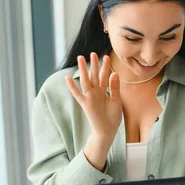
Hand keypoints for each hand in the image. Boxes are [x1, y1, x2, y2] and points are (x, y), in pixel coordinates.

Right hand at [65, 53, 121, 169]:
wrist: (107, 131)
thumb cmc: (113, 117)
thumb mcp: (116, 100)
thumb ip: (114, 87)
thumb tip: (115, 73)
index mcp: (104, 91)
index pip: (104, 76)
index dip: (105, 67)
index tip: (106, 57)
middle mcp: (96, 92)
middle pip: (94, 76)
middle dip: (94, 65)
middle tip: (93, 53)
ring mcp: (89, 97)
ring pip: (85, 81)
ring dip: (83, 70)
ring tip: (81, 58)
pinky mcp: (85, 104)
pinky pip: (77, 94)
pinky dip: (72, 87)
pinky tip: (68, 78)